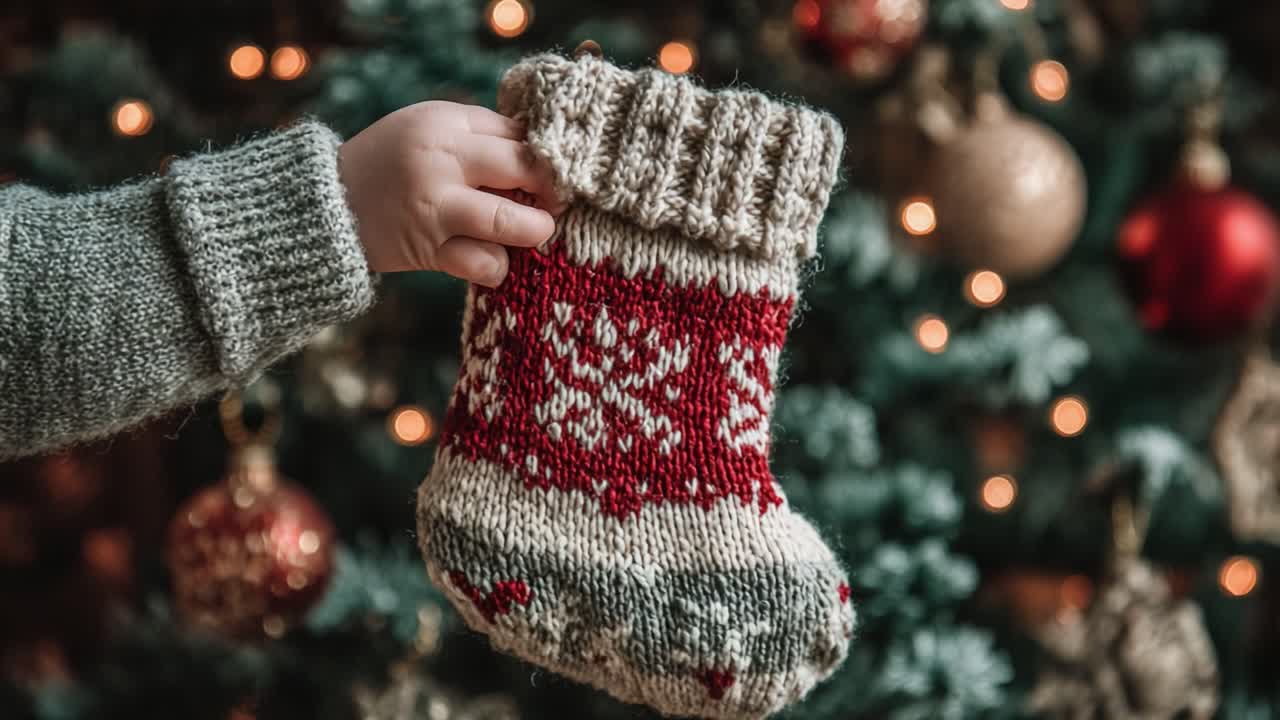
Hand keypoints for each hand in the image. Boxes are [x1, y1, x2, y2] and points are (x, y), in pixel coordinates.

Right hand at [338, 101, 561, 285]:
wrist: (326, 204)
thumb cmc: (390, 162)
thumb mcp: (427, 127)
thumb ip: (478, 134)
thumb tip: (540, 151)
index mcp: (444, 123)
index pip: (518, 134)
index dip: (545, 156)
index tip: (553, 172)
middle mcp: (441, 161)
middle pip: (525, 168)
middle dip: (551, 188)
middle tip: (555, 201)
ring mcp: (435, 207)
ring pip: (509, 221)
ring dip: (533, 229)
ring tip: (535, 231)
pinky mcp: (429, 249)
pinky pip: (483, 263)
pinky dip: (497, 266)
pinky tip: (494, 260)